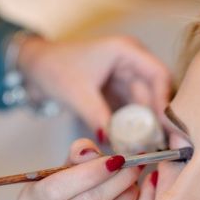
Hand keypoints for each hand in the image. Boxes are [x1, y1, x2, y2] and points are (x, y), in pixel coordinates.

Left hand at [17, 35, 170, 137]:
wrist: (34, 68)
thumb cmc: (53, 68)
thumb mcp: (76, 93)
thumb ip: (97, 116)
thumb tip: (114, 142)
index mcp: (126, 51)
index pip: (158, 75)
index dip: (165, 101)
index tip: (165, 127)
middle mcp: (132, 62)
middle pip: (156, 92)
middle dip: (157, 119)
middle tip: (160, 144)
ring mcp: (126, 78)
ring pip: (146, 105)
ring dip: (146, 126)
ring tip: (149, 149)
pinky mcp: (119, 92)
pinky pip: (133, 111)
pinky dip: (134, 127)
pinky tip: (136, 144)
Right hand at [18, 139, 156, 199]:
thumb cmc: (66, 196)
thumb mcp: (64, 172)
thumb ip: (77, 156)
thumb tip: (88, 151)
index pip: (59, 187)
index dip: (93, 172)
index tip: (118, 159)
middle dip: (119, 179)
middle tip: (135, 166)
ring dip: (131, 193)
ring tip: (136, 180)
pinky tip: (147, 193)